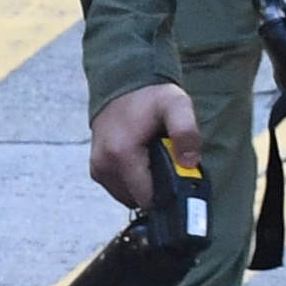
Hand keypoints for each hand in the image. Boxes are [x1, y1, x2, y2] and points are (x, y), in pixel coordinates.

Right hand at [88, 82, 200, 206]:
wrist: (122, 86)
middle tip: (167, 162)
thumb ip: (186, 130)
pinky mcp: (96, 171)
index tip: (178, 175)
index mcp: (121, 154)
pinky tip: (141, 162)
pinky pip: (120, 190)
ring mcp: (98, 170)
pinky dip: (133, 182)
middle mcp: (104, 165)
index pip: (149, 197)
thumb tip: (190, 163)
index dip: (168, 191)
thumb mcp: (177, 105)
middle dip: (157, 187)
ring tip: (154, 159)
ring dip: (145, 185)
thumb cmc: (151, 98)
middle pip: (140, 199)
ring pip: (130, 197)